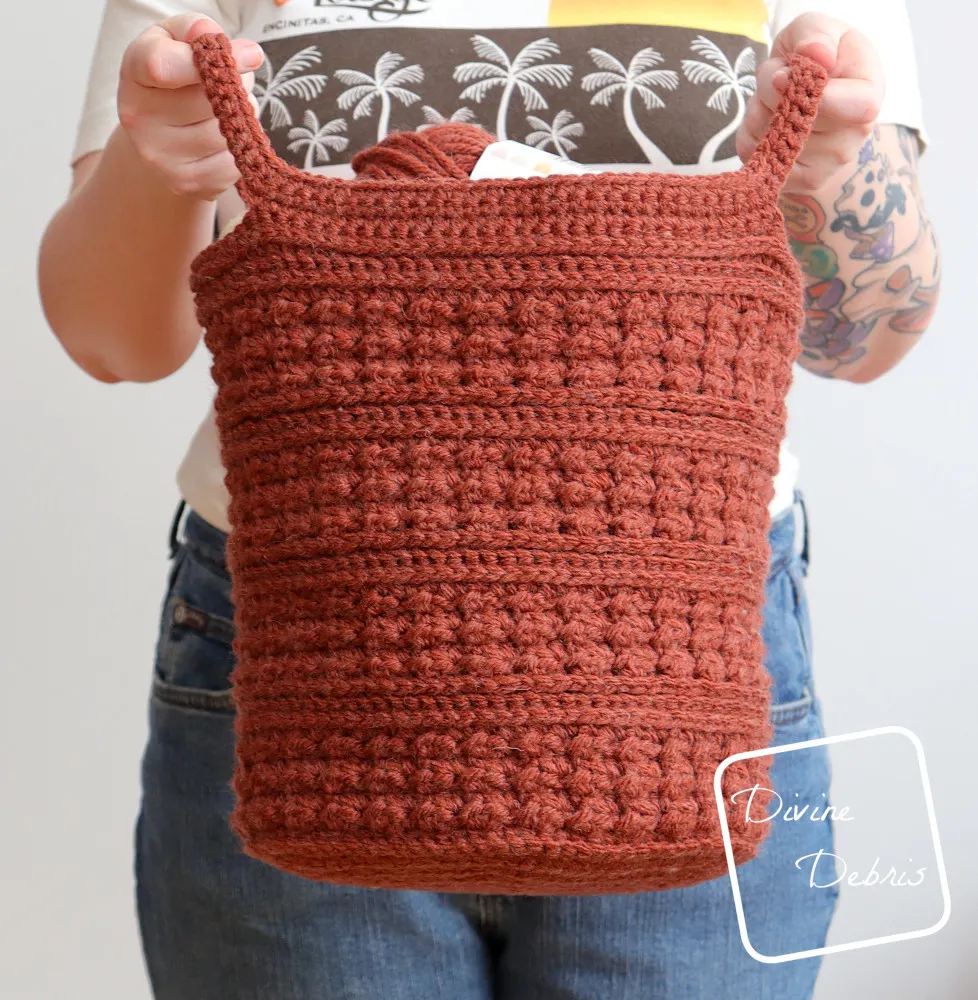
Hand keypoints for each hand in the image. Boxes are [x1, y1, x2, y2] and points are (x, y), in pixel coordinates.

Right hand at [117, 14, 263, 199]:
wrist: (157, 132)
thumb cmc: (172, 77)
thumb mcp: (176, 39)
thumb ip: (202, 31)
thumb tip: (247, 54)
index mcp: (134, 73)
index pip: (162, 66)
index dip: (207, 61)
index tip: (240, 55)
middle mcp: (139, 120)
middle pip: (210, 100)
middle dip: (235, 86)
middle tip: (227, 83)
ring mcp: (161, 158)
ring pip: (228, 134)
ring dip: (241, 119)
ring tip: (223, 111)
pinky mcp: (186, 184)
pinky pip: (235, 165)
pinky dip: (240, 150)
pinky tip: (224, 140)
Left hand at [737, 13, 884, 193]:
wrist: (811, 94)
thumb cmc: (817, 57)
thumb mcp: (816, 29)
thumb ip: (816, 35)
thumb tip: (815, 56)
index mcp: (870, 95)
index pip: (857, 107)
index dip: (819, 95)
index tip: (788, 77)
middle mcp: (853, 138)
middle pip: (799, 121)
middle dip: (773, 92)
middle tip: (781, 77)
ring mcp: (825, 166)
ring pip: (770, 138)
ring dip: (758, 112)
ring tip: (777, 101)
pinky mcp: (794, 182)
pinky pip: (754, 154)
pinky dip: (750, 133)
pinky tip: (768, 123)